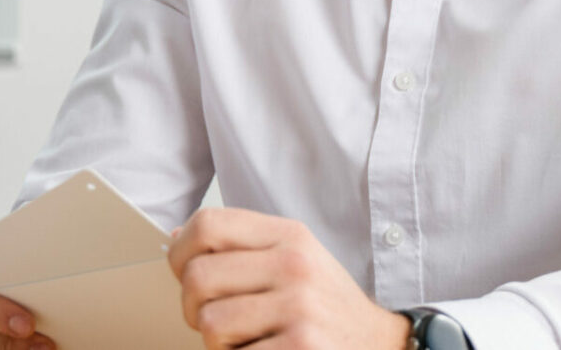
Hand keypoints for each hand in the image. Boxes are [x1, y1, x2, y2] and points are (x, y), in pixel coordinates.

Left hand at [168, 208, 411, 349]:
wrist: (381, 346)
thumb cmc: (328, 307)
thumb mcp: (295, 260)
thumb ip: (242, 247)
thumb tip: (179, 236)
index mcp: (289, 236)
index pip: (209, 224)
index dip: (179, 250)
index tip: (180, 271)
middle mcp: (294, 265)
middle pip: (197, 276)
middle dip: (193, 307)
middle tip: (213, 321)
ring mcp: (298, 307)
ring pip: (210, 323)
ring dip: (218, 344)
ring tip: (246, 342)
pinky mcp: (300, 347)